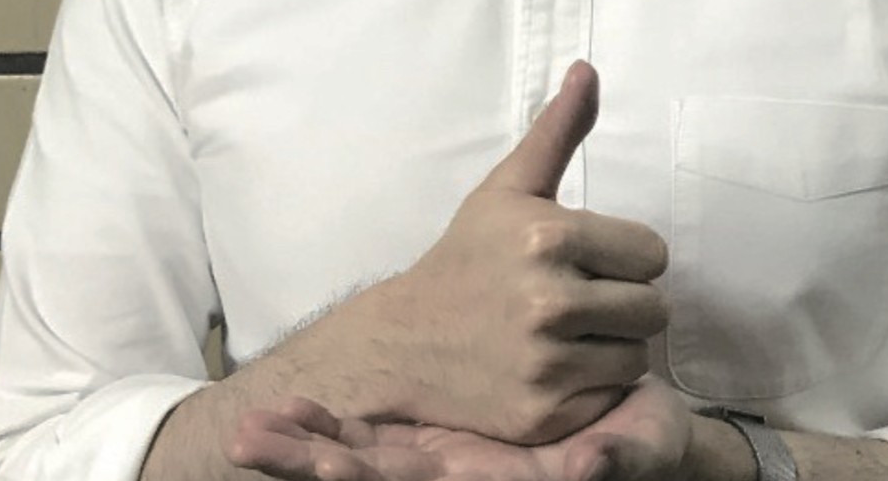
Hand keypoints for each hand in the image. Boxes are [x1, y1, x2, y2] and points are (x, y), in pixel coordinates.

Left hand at [225, 374, 693, 480]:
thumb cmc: (641, 445)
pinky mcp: (437, 441)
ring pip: (360, 461)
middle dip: (308, 467)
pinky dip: (332, 431)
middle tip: (246, 443)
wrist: (635, 431)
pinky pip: (375, 439)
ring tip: (248, 431)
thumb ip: (614, 460)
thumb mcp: (638, 449)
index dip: (371, 477)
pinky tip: (296, 414)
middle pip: (371, 478)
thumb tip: (589, 467)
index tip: (327, 469)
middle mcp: (455, 478)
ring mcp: (440, 463)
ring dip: (304, 450)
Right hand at [374, 60, 672, 445]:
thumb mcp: (509, 189)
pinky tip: (552, 371)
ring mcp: (546, 365)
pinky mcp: (545, 415)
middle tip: (576, 300)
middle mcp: (549, 303)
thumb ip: (558, 131)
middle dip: (623, 303)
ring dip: (611, 346)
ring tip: (564, 335)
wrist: (405, 343)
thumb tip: (589, 68)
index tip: (586, 261)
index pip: (653, 254)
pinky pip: (611, 398)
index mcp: (549, 238)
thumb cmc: (467, 258)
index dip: (625, 257)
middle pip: (654, 308)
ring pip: (637, 355)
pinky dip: (591, 389)